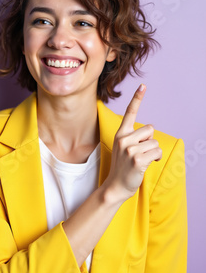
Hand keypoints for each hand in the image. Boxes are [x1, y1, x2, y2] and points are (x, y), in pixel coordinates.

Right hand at [105, 84, 161, 200]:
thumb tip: (150, 131)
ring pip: (155, 142)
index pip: (130, 112)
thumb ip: (134, 137)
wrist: (116, 186)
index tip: (143, 86)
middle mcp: (124, 139)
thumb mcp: (124, 147)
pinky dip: (156, 158)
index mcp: (121, 133)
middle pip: (150, 129)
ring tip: (142, 160)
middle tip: (140, 152)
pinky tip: (146, 164)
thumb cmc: (124, 166)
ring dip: (153, 152)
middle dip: (150, 141)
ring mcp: (130, 149)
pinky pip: (156, 152)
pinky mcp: (137, 159)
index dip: (137, 98)